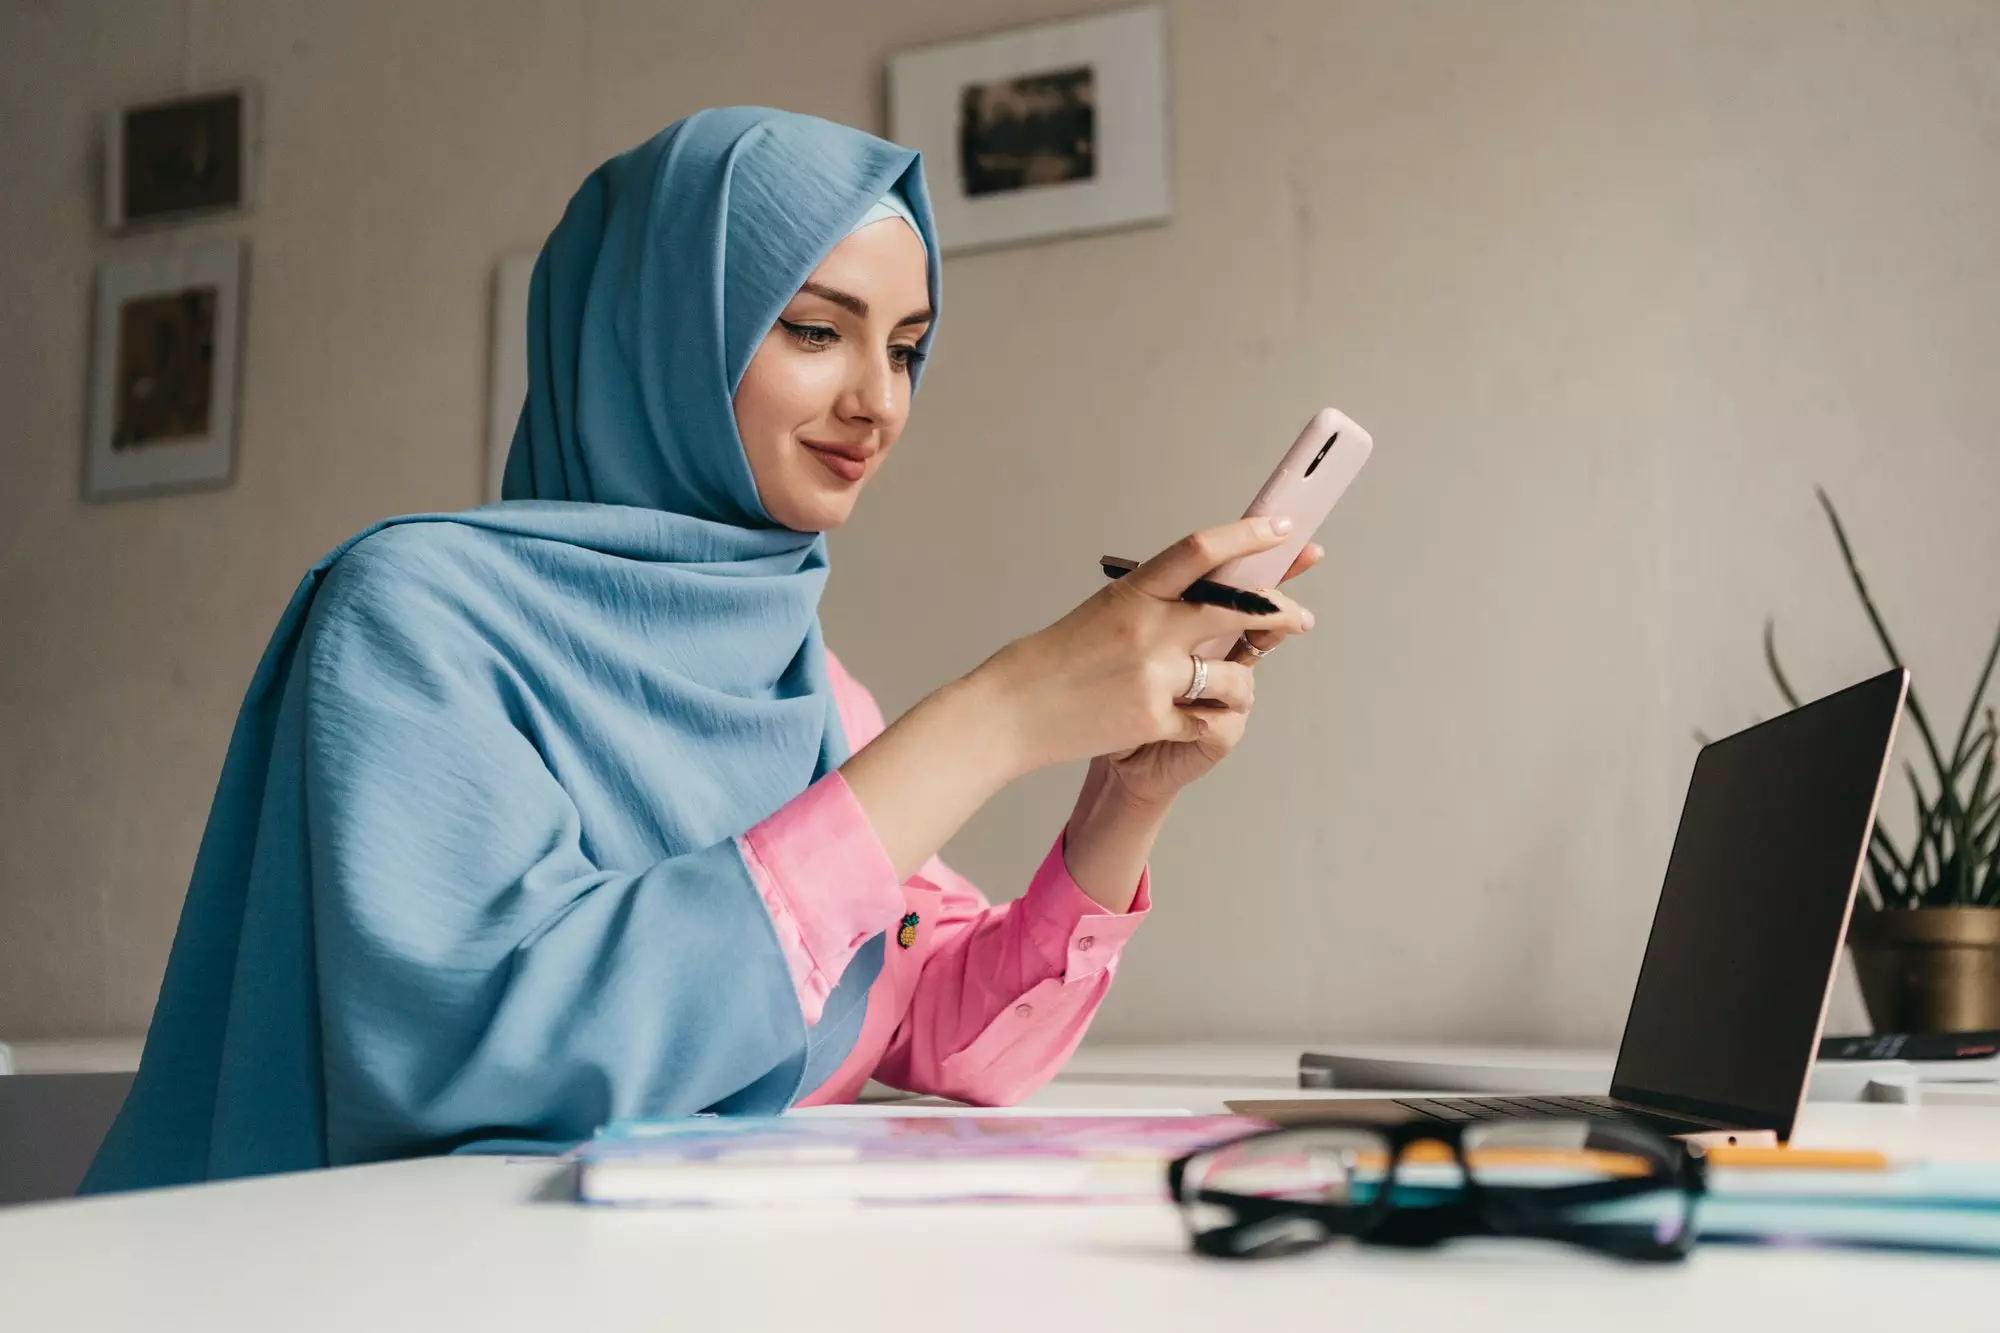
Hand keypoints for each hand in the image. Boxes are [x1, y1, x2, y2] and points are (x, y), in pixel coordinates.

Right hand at [972, 518, 1315, 787]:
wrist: (1011, 711)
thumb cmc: (1054, 661)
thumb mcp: (1102, 613)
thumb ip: (1153, 605)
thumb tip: (1209, 594)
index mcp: (1134, 593)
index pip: (1202, 550)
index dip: (1248, 534)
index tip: (1280, 529)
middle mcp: (1149, 628)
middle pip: (1237, 607)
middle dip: (1279, 611)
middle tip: (1299, 616)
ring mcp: (1152, 674)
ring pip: (1233, 674)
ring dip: (1238, 684)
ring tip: (1228, 690)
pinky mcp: (1152, 718)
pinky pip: (1205, 719)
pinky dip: (1202, 721)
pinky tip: (1186, 721)